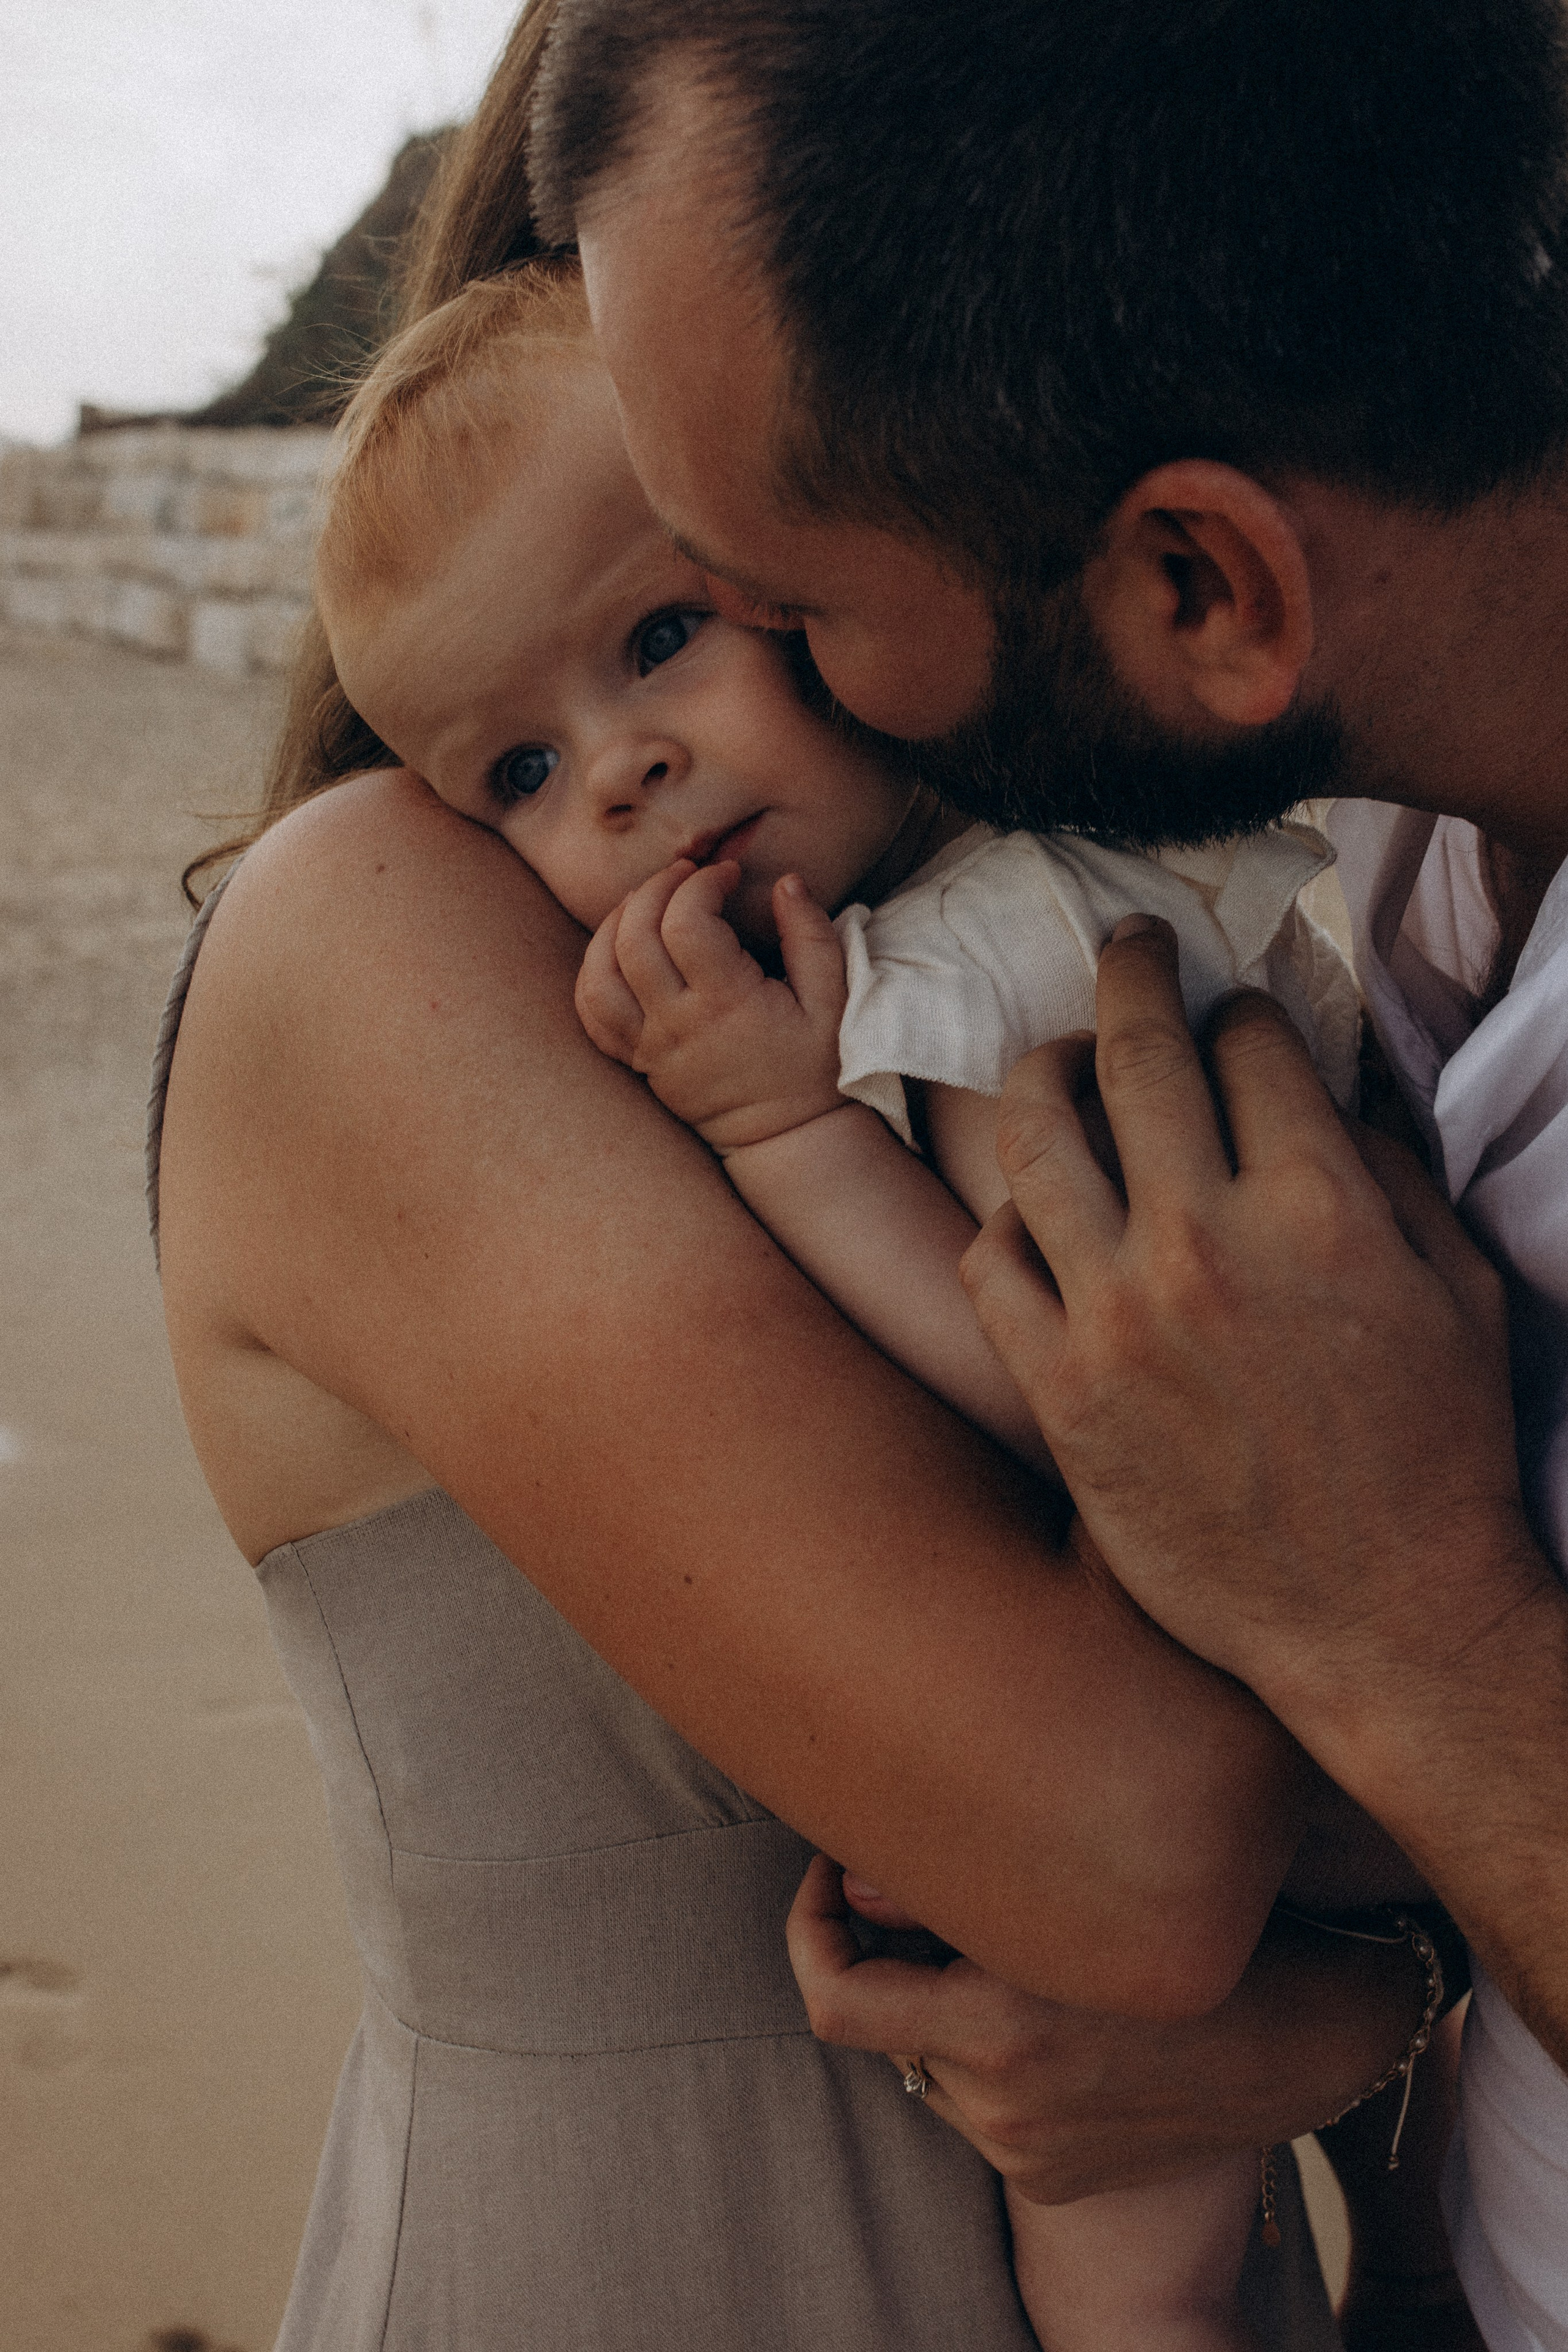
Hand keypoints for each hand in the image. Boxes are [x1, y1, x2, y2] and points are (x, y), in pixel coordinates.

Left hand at [575, 861, 847, 1150]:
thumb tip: (788, 882)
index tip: (727, 874)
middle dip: (656, 889)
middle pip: (635, 937)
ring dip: (615, 923)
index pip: (687, 923)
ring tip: (649, 902)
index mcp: (728, 1004)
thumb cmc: (814, 1067)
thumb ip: (812, 936)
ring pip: (599, 972)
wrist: (786, 1138)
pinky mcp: (637, 1060)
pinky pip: (591, 1013)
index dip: (702, 883)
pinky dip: (593, 970)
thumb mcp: (834, 1001)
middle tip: (685, 875)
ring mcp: (649, 1046)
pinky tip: (619, 946)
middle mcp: (678, 1025)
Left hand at [787, 1853, 1434, 2203]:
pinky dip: (992, 2055)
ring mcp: (1026, 2156)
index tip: (831, 1874)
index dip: (809, 1931)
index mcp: (1000, 2031)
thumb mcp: (1081, 1896)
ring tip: (1016, 1946)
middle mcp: (1003, 2108)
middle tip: (927, 1890)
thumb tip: (850, 1882)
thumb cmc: (1199, 1930)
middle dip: (889, 1958)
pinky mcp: (1053, 2183)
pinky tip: (1059, 2011)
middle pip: (883, 2027)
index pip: (832, 2002)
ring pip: (932, 2064)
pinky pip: (984, 2107)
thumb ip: (946, 1896)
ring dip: (944, 2007)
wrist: (1315, 2038)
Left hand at [960, 917, 1547, 1740]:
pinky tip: (1031, 1212)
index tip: (1231, 1004)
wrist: (1379, 1619)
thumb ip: (1386, 1173)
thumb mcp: (1457, 1292)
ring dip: (1040, 1071)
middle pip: (1135, 1053)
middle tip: (1128, 946)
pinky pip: (989, 1262)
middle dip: (1131, 974)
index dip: (1240, 1004)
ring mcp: (1117, 1318)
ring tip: (1054, 1059)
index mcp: (1319, 1209)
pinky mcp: (1058, 1392)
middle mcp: (1206, 1245)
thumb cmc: (1437, 1456)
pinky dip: (1003, 1220)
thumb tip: (1318, 1089)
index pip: (1250, 1042)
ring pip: (1035, 1138)